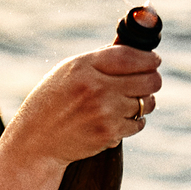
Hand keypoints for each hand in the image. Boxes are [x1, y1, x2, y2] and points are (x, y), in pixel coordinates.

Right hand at [7, 42, 160, 170]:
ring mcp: (105, 112)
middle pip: (148, 79)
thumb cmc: (52, 102)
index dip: (149, 58)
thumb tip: (134, 47)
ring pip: (147, 102)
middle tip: (146, 81)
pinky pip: (139, 123)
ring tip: (130, 102)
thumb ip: (100, 59)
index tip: (154, 61)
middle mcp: (96, 87)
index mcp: (84, 66)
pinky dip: (134, 121)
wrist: (37, 142)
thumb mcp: (68, 71)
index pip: (132, 56)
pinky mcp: (109, 133)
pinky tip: (120, 118)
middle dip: (152, 79)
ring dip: (144, 102)